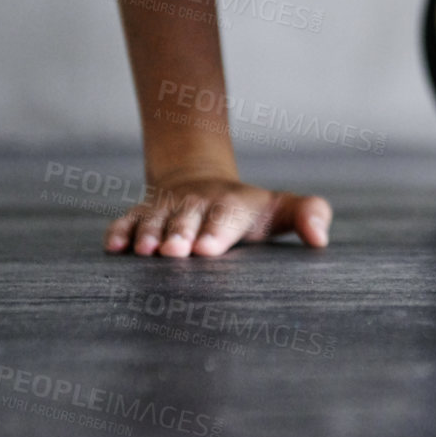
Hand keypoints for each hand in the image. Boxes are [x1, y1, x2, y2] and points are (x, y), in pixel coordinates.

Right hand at [104, 175, 331, 257]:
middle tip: (174, 252)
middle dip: (179, 235)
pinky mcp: (141, 215)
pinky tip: (114, 247)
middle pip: (186, 220)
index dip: (215, 233)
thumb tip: (321, 239)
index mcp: (232, 206)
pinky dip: (119, 232)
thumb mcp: (280, 209)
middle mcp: (196, 205)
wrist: (201, 184)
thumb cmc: (247, 210)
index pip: (225, 219)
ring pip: (154, 220)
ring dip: (149, 235)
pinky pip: (126, 221)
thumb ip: (308, 215)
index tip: (207, 250)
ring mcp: (166, 209)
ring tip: (145, 251)